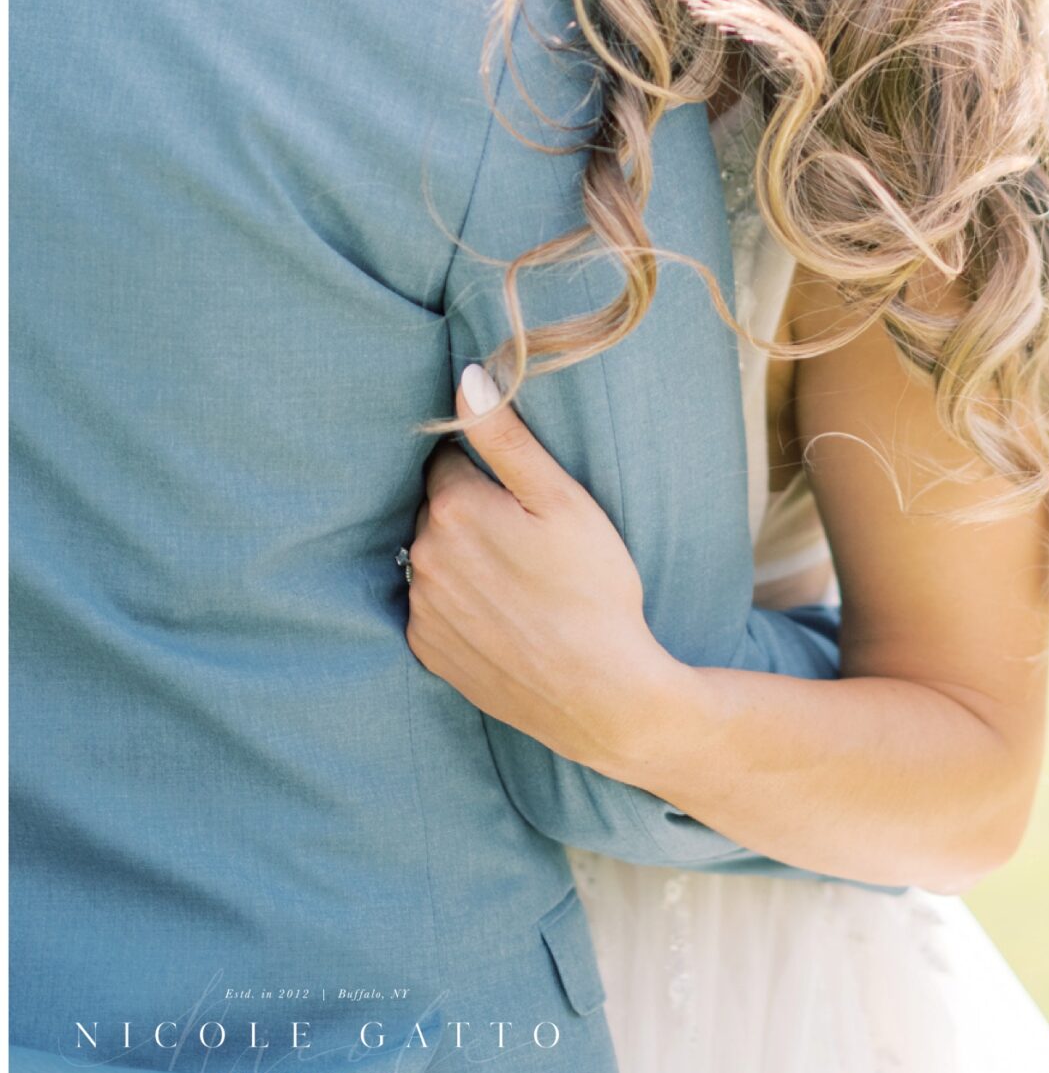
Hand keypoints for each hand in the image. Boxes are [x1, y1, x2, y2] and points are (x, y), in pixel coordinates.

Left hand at [404, 364, 681, 776]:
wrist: (602, 695)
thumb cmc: (593, 588)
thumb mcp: (562, 499)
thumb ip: (505, 436)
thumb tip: (465, 377)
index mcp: (453, 509)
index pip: (446, 459)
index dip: (483, 468)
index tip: (518, 490)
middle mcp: (424, 558)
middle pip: (436, 509)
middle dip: (470, 511)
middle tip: (526, 536)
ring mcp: (422, 610)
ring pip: (433, 557)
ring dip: (462, 557)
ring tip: (518, 578)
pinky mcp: (427, 652)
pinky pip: (431, 606)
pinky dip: (457, 602)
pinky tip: (502, 613)